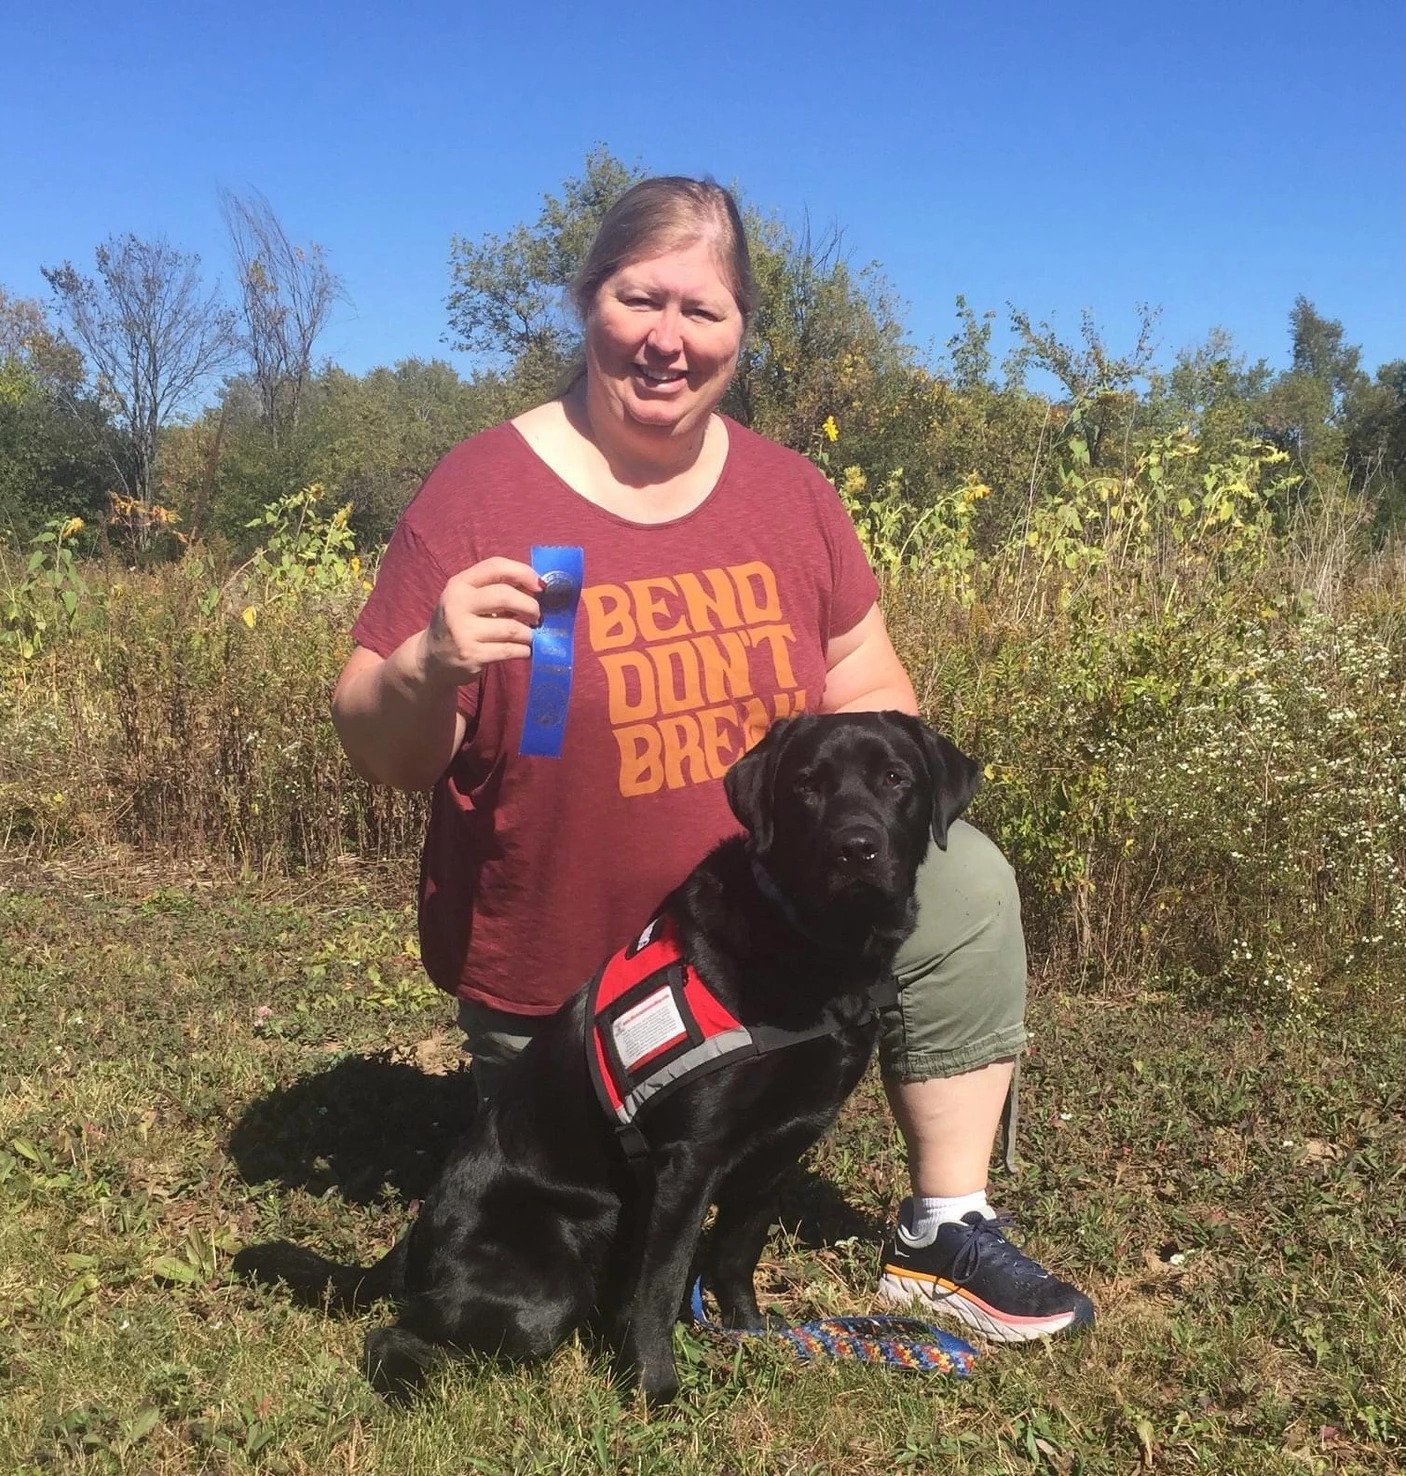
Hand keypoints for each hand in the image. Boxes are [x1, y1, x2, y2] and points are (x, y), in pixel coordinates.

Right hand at [417, 557, 542, 687]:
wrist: (432, 659)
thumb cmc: (460, 623)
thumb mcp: (469, 599)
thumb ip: (497, 588)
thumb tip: (537, 585)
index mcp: (459, 584)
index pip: (495, 567)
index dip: (523, 572)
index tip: (540, 586)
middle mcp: (457, 604)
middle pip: (505, 595)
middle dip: (530, 605)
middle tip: (537, 616)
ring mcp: (463, 631)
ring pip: (512, 628)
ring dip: (528, 633)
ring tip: (528, 635)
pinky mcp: (472, 655)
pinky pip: (509, 650)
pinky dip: (523, 650)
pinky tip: (523, 650)